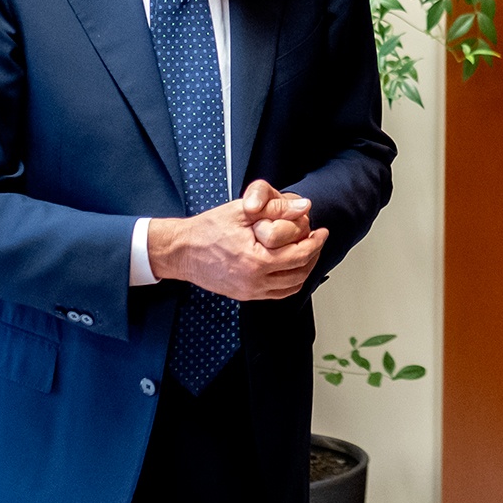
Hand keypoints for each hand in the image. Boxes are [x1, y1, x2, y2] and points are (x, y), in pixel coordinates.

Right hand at [147, 179, 328, 300]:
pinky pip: (276, 294)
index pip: (299, 255)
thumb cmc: (206, 230)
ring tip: (307, 252)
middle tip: (317, 240)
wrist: (181, 251)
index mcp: (256, 261)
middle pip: (299, 273)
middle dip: (313, 255)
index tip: (321, 231)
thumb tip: (303, 207)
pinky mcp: (244, 295)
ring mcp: (249, 291)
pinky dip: (289, 282)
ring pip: (290, 287)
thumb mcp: (242, 211)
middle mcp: (254, 281)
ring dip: (304, 270)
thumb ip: (275, 209)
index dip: (315, 242)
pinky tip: (291, 267)